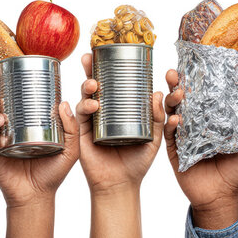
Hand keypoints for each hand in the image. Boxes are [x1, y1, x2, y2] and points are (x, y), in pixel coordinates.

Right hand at [0, 66, 78, 206]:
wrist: (36, 197)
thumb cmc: (55, 171)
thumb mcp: (70, 149)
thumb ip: (72, 128)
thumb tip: (64, 101)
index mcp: (32, 114)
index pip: (22, 88)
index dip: (13, 72)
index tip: (10, 59)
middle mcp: (14, 119)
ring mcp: (0, 132)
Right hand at [75, 53, 164, 194]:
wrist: (121, 186)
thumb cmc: (138, 162)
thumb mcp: (154, 139)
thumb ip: (157, 119)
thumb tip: (158, 92)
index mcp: (123, 108)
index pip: (120, 82)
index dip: (119, 67)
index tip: (121, 52)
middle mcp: (106, 110)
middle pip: (99, 82)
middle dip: (94, 67)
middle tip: (92, 54)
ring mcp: (93, 120)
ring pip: (87, 96)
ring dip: (87, 84)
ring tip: (93, 83)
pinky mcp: (83, 133)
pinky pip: (79, 116)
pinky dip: (84, 108)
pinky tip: (91, 104)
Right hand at [163, 69, 237, 228]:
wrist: (223, 200)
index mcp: (216, 118)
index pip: (208, 93)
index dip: (203, 78)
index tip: (201, 62)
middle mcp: (198, 123)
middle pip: (186, 97)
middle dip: (179, 82)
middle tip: (176, 70)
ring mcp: (185, 136)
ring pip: (174, 111)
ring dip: (172, 98)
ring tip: (177, 90)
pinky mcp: (175, 150)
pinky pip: (170, 134)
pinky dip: (172, 125)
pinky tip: (176, 118)